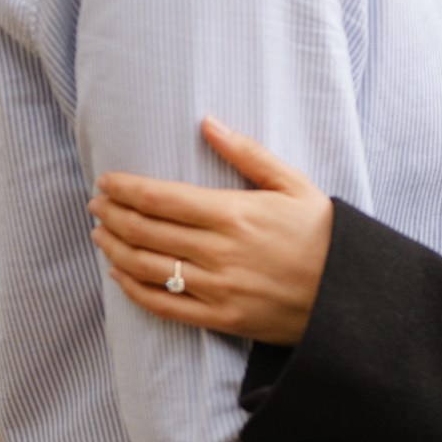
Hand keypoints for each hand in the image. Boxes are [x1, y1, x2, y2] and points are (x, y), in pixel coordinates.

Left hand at [89, 121, 334, 346]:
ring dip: (114, 249)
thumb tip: (207, 123)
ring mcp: (217, 288)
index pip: (161, 198)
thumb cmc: (321, 232)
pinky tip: (118, 275)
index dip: (126, 189)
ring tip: (99, 234)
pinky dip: (133, 290)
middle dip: (112, 214)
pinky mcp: (220, 319)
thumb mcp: (292, 183)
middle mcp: (219, 251)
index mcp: (234, 212)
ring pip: (146, 267)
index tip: (105, 181)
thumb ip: (247, 153)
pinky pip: (163, 306)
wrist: (347, 294)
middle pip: (146, 230)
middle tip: (95, 204)